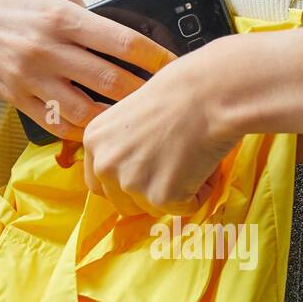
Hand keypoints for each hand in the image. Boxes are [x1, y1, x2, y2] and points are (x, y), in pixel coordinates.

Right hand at [0, 0, 175, 138]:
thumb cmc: (8, 0)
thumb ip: (84, 15)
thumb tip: (119, 36)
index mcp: (62, 17)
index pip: (121, 41)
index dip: (154, 57)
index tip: (174, 65)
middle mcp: (48, 49)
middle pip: (109, 80)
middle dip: (142, 92)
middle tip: (164, 100)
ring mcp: (31, 78)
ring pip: (85, 110)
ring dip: (113, 117)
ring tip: (134, 119)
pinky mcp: (17, 99)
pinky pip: (57, 124)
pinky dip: (81, 130)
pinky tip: (99, 128)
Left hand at [82, 37, 242, 217]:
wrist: (208, 92)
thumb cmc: (180, 93)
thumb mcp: (133, 116)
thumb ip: (123, 146)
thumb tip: (135, 170)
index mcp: (94, 141)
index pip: (99, 184)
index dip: (128, 182)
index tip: (150, 172)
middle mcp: (105, 164)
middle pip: (123, 204)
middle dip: (150, 195)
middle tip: (176, 167)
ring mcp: (131, 183)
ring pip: (155, 209)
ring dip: (177, 192)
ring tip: (193, 157)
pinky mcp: (161, 197)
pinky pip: (185, 208)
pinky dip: (200, 191)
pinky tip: (204, 162)